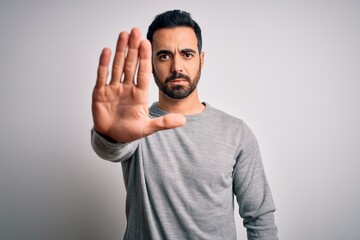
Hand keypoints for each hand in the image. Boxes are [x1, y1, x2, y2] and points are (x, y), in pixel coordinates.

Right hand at [92, 28, 185, 142]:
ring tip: (123, 35)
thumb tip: (184, 120)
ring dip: (119, 51)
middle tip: (135, 31)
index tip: (147, 42)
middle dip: (133, 48)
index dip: (145, 58)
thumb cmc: (129, 132)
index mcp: (139, 94)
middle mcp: (127, 88)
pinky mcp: (100, 93)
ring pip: (117, 66)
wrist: (112, 138)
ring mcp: (113, 89)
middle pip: (130, 64)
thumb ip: (164, 123)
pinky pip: (102, 76)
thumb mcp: (148, 128)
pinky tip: (107, 51)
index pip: (143, 72)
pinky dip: (104, 64)